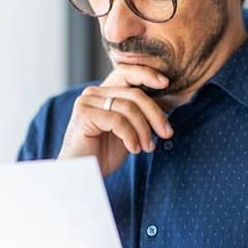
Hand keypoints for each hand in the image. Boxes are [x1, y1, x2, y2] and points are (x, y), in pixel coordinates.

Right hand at [58, 64, 173, 176]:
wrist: (80, 175)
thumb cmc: (103, 154)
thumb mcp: (128, 131)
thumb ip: (139, 115)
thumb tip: (165, 105)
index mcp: (104, 92)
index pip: (126, 73)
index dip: (147, 74)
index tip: (166, 84)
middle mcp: (93, 93)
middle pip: (134, 94)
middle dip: (155, 114)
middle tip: (167, 133)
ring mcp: (86, 102)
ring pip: (128, 108)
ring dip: (144, 130)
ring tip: (147, 148)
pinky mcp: (84, 115)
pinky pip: (118, 121)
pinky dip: (130, 136)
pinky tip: (133, 149)